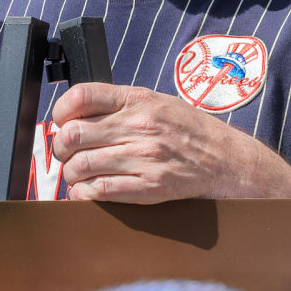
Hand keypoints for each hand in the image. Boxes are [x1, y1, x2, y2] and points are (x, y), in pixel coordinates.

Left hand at [49, 83, 290, 201]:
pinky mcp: (149, 187)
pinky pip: (99, 192)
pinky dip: (84, 194)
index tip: (61, 122)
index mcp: (140, 101)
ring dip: (72, 174)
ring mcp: (143, 158)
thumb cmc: (192, 132)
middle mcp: (139, 127)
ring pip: (81, 166)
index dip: (61, 111)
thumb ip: (123, 104)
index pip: (82, 96)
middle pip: (73, 135)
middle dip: (62, 148)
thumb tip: (80, 112)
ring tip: (79, 174)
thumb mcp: (160, 103)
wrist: (229, 161)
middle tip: (66, 153)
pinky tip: (88, 191)